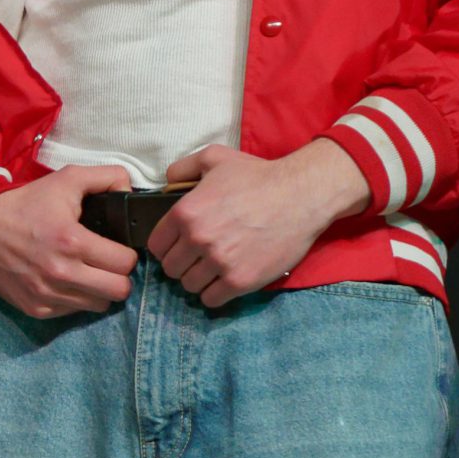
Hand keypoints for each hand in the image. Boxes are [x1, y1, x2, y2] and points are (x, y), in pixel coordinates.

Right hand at [0, 162, 139, 318]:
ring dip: (97, 289)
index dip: (125, 253)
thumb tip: (130, 192)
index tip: (114, 248)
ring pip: (99, 305)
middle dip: (117, 275)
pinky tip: (63, 281)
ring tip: (85, 272)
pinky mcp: (36, 308)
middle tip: (105, 263)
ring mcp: (47, 294)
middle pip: (119, 291)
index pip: (126, 263)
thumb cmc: (25, 203)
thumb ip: (107, 177)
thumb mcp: (66, 179)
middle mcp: (61, 273)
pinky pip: (73, 311)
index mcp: (72, 241)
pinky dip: (74, 298)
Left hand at [151, 140, 370, 306]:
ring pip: (189, 286)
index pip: (156, 245)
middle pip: (171, 269)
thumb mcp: (214, 158)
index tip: (177, 247)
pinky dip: (215, 294)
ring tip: (211, 271)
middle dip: (181, 264)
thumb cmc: (258, 175)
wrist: (302, 195)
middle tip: (196, 259)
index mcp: (185, 212)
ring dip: (198, 280)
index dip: (165, 247)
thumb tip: (166, 182)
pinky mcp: (242, 280)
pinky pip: (212, 300)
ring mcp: (219, 262)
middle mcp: (198, 239)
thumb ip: (182, 168)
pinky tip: (224, 282)